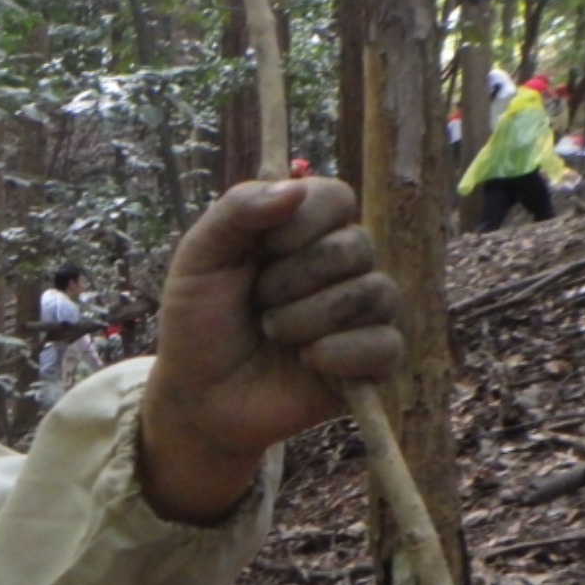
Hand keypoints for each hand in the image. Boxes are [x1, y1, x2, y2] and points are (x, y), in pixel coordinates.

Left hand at [139, 178, 401, 523]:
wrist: (198, 395)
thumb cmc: (199, 322)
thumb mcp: (199, 258)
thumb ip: (235, 211)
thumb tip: (292, 189)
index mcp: (304, 230)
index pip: (336, 197)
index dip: (301, 224)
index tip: (263, 249)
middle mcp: (342, 265)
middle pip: (354, 247)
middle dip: (290, 281)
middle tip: (258, 304)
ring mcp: (361, 312)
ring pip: (373, 294)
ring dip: (305, 319)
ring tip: (273, 334)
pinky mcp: (372, 361)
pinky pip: (386, 345)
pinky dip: (336, 355)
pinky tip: (304, 363)